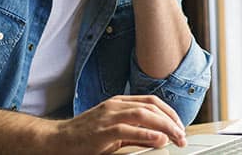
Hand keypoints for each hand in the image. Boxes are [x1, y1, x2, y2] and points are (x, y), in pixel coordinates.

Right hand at [49, 95, 186, 153]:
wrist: (58, 140)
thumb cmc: (84, 136)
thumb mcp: (113, 132)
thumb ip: (134, 133)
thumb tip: (158, 139)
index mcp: (118, 103)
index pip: (151, 101)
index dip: (169, 112)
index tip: (179, 126)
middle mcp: (115, 105)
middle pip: (151, 106)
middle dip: (171, 120)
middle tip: (182, 135)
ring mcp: (108, 116)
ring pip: (144, 114)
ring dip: (164, 126)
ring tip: (176, 137)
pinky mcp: (103, 130)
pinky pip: (129, 129)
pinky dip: (147, 134)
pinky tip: (159, 140)